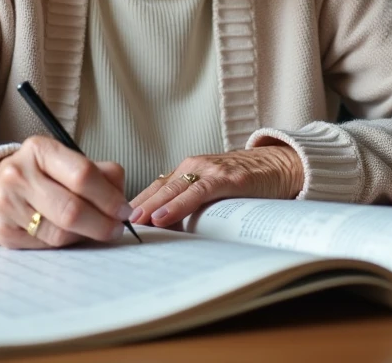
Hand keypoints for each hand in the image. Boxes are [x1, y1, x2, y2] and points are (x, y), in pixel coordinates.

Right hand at [0, 135, 132, 248]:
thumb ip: (100, 174)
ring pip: (60, 233)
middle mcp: (18, 174)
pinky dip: (65, 243)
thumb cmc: (42, 174)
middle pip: (71, 210)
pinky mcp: (3, 232)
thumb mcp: (67, 161)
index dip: (109, 197)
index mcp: (39, 149)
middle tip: (116, 228)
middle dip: (102, 224)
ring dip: (85, 236)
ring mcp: (7, 204)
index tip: (124, 210)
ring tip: (94, 230)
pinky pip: (46, 246)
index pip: (82, 175)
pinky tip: (70, 235)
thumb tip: (121, 200)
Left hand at [128, 144, 303, 227]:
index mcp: (187, 171)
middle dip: (134, 206)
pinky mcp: (226, 178)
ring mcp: (208, 170)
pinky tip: (163, 216)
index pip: (153, 188)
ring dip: (149, 206)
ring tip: (132, 222)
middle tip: (111, 222)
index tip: (112, 219)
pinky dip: (178, 204)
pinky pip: (196, 192)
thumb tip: (168, 228)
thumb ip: (192, 201)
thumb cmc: (246, 180)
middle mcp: (192, 166)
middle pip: (156, 189)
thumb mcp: (213, 190)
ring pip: (171, 189)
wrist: (280, 164)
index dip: (134, 203)